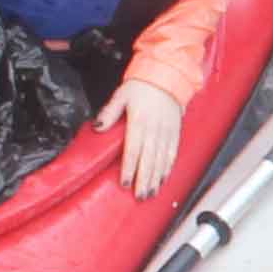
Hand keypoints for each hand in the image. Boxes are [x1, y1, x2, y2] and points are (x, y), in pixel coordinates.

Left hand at [102, 76, 184, 196]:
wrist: (168, 75)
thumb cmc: (143, 85)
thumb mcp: (122, 94)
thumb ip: (109, 112)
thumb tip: (98, 127)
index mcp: (139, 121)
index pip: (133, 150)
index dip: (130, 168)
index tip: (126, 183)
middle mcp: (155, 129)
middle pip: (149, 160)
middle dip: (144, 180)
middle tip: (140, 196)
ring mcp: (166, 132)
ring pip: (161, 160)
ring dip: (156, 178)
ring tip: (151, 193)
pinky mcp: (175, 132)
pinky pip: (172, 153)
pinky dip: (168, 168)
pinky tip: (163, 179)